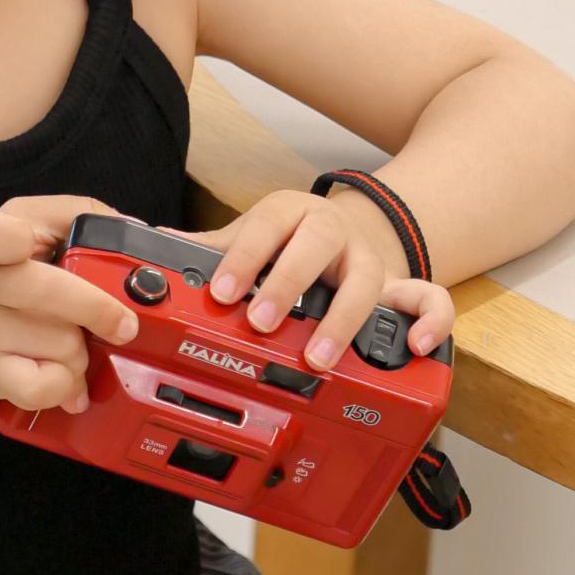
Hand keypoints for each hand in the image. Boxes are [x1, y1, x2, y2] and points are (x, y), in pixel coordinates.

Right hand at [0, 194, 139, 415]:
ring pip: (64, 344)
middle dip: (100, 310)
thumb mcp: (20, 233)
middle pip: (53, 292)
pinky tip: (63, 381)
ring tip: (69, 349)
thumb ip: (79, 222)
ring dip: (82, 352)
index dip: (19, 238)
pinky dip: (66, 386)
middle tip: (123, 325)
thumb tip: (146, 236)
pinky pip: (47, 385)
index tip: (33, 247)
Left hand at [176, 187, 455, 369]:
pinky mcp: (402, 289)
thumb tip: (144, 251)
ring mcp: (370, 262)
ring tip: (317, 358)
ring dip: (342, 319)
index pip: (268, 223)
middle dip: (289, 283)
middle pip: (318, 244)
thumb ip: (206, 252)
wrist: (346, 238)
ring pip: (367, 278)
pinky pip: (429, 299)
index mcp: (291, 216)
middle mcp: (333, 234)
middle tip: (262, 321)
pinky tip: (416, 348)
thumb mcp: (248, 241)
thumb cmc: (288, 245)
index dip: (246, 255)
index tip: (223, 291)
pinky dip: (430, 321)